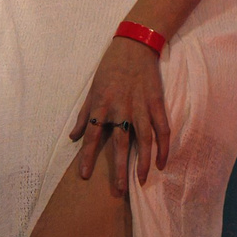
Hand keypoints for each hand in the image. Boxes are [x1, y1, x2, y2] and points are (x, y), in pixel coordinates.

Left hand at [68, 34, 170, 197]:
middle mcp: (120, 109)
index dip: (87, 157)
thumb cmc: (109, 68)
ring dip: (143, 162)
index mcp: (101, 106)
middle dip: (119, 169)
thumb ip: (83, 115)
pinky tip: (161, 162)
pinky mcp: (157, 103)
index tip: (84, 175)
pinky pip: (162, 129)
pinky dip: (163, 147)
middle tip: (119, 191)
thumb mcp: (91, 90)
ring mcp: (140, 107)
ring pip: (144, 140)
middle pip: (119, 144)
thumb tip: (72, 137)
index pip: (92, 136)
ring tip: (141, 181)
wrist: (134, 46)